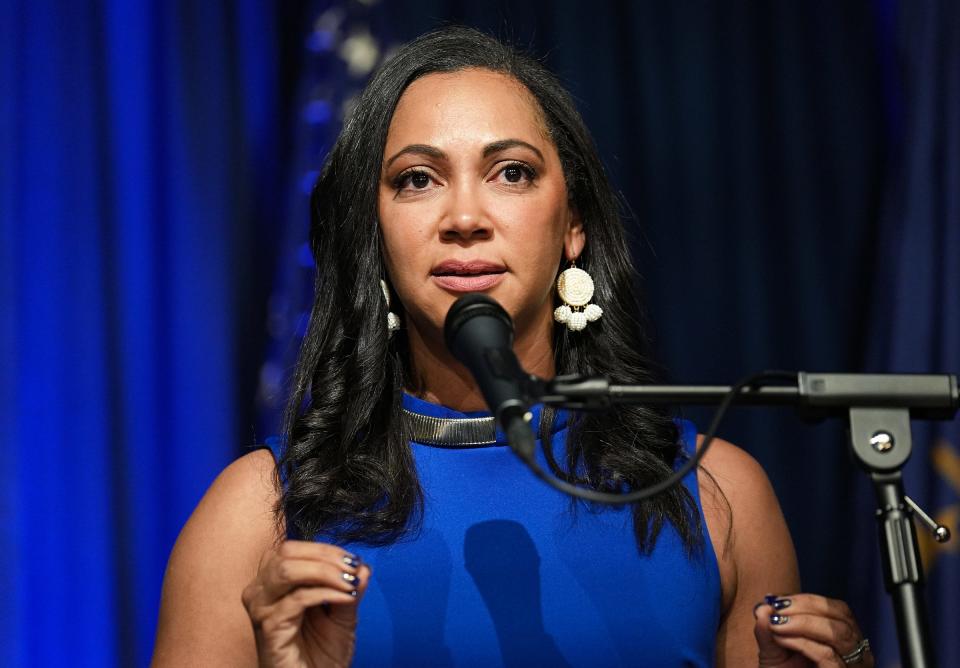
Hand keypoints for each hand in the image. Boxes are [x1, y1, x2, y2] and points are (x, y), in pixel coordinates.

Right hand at [242, 540, 371, 667]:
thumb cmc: (321, 655)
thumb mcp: (342, 616)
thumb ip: (349, 589)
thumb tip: (363, 565)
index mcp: (274, 583)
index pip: (293, 549)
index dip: (325, 549)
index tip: (354, 560)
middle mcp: (261, 591)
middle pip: (286, 552)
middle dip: (325, 556)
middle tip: (352, 569)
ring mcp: (261, 609)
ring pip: (286, 570)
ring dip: (324, 571)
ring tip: (349, 583)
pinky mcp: (268, 627)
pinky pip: (297, 599)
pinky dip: (325, 593)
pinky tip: (344, 599)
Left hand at [754, 593, 872, 666]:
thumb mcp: (773, 652)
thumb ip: (766, 630)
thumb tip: (762, 607)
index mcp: (840, 638)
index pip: (836, 609)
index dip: (808, 600)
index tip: (779, 600)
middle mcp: (853, 651)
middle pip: (841, 617)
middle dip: (806, 608)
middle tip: (777, 609)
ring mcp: (850, 665)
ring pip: (837, 633)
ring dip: (803, 622)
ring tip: (776, 624)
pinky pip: (827, 655)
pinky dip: (802, 642)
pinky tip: (782, 639)